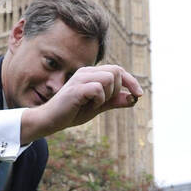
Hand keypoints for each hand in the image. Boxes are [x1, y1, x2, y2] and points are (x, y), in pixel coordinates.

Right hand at [22, 66, 141, 140]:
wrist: (51, 120)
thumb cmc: (73, 112)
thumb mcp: (99, 106)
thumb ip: (115, 100)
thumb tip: (134, 97)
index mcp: (92, 73)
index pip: (118, 70)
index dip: (131, 81)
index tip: (139, 95)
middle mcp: (86, 72)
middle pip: (116, 71)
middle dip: (117, 90)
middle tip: (104, 102)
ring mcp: (80, 78)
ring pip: (109, 78)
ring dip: (107, 95)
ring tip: (94, 104)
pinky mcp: (76, 88)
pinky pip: (98, 89)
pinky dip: (98, 100)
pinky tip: (88, 106)